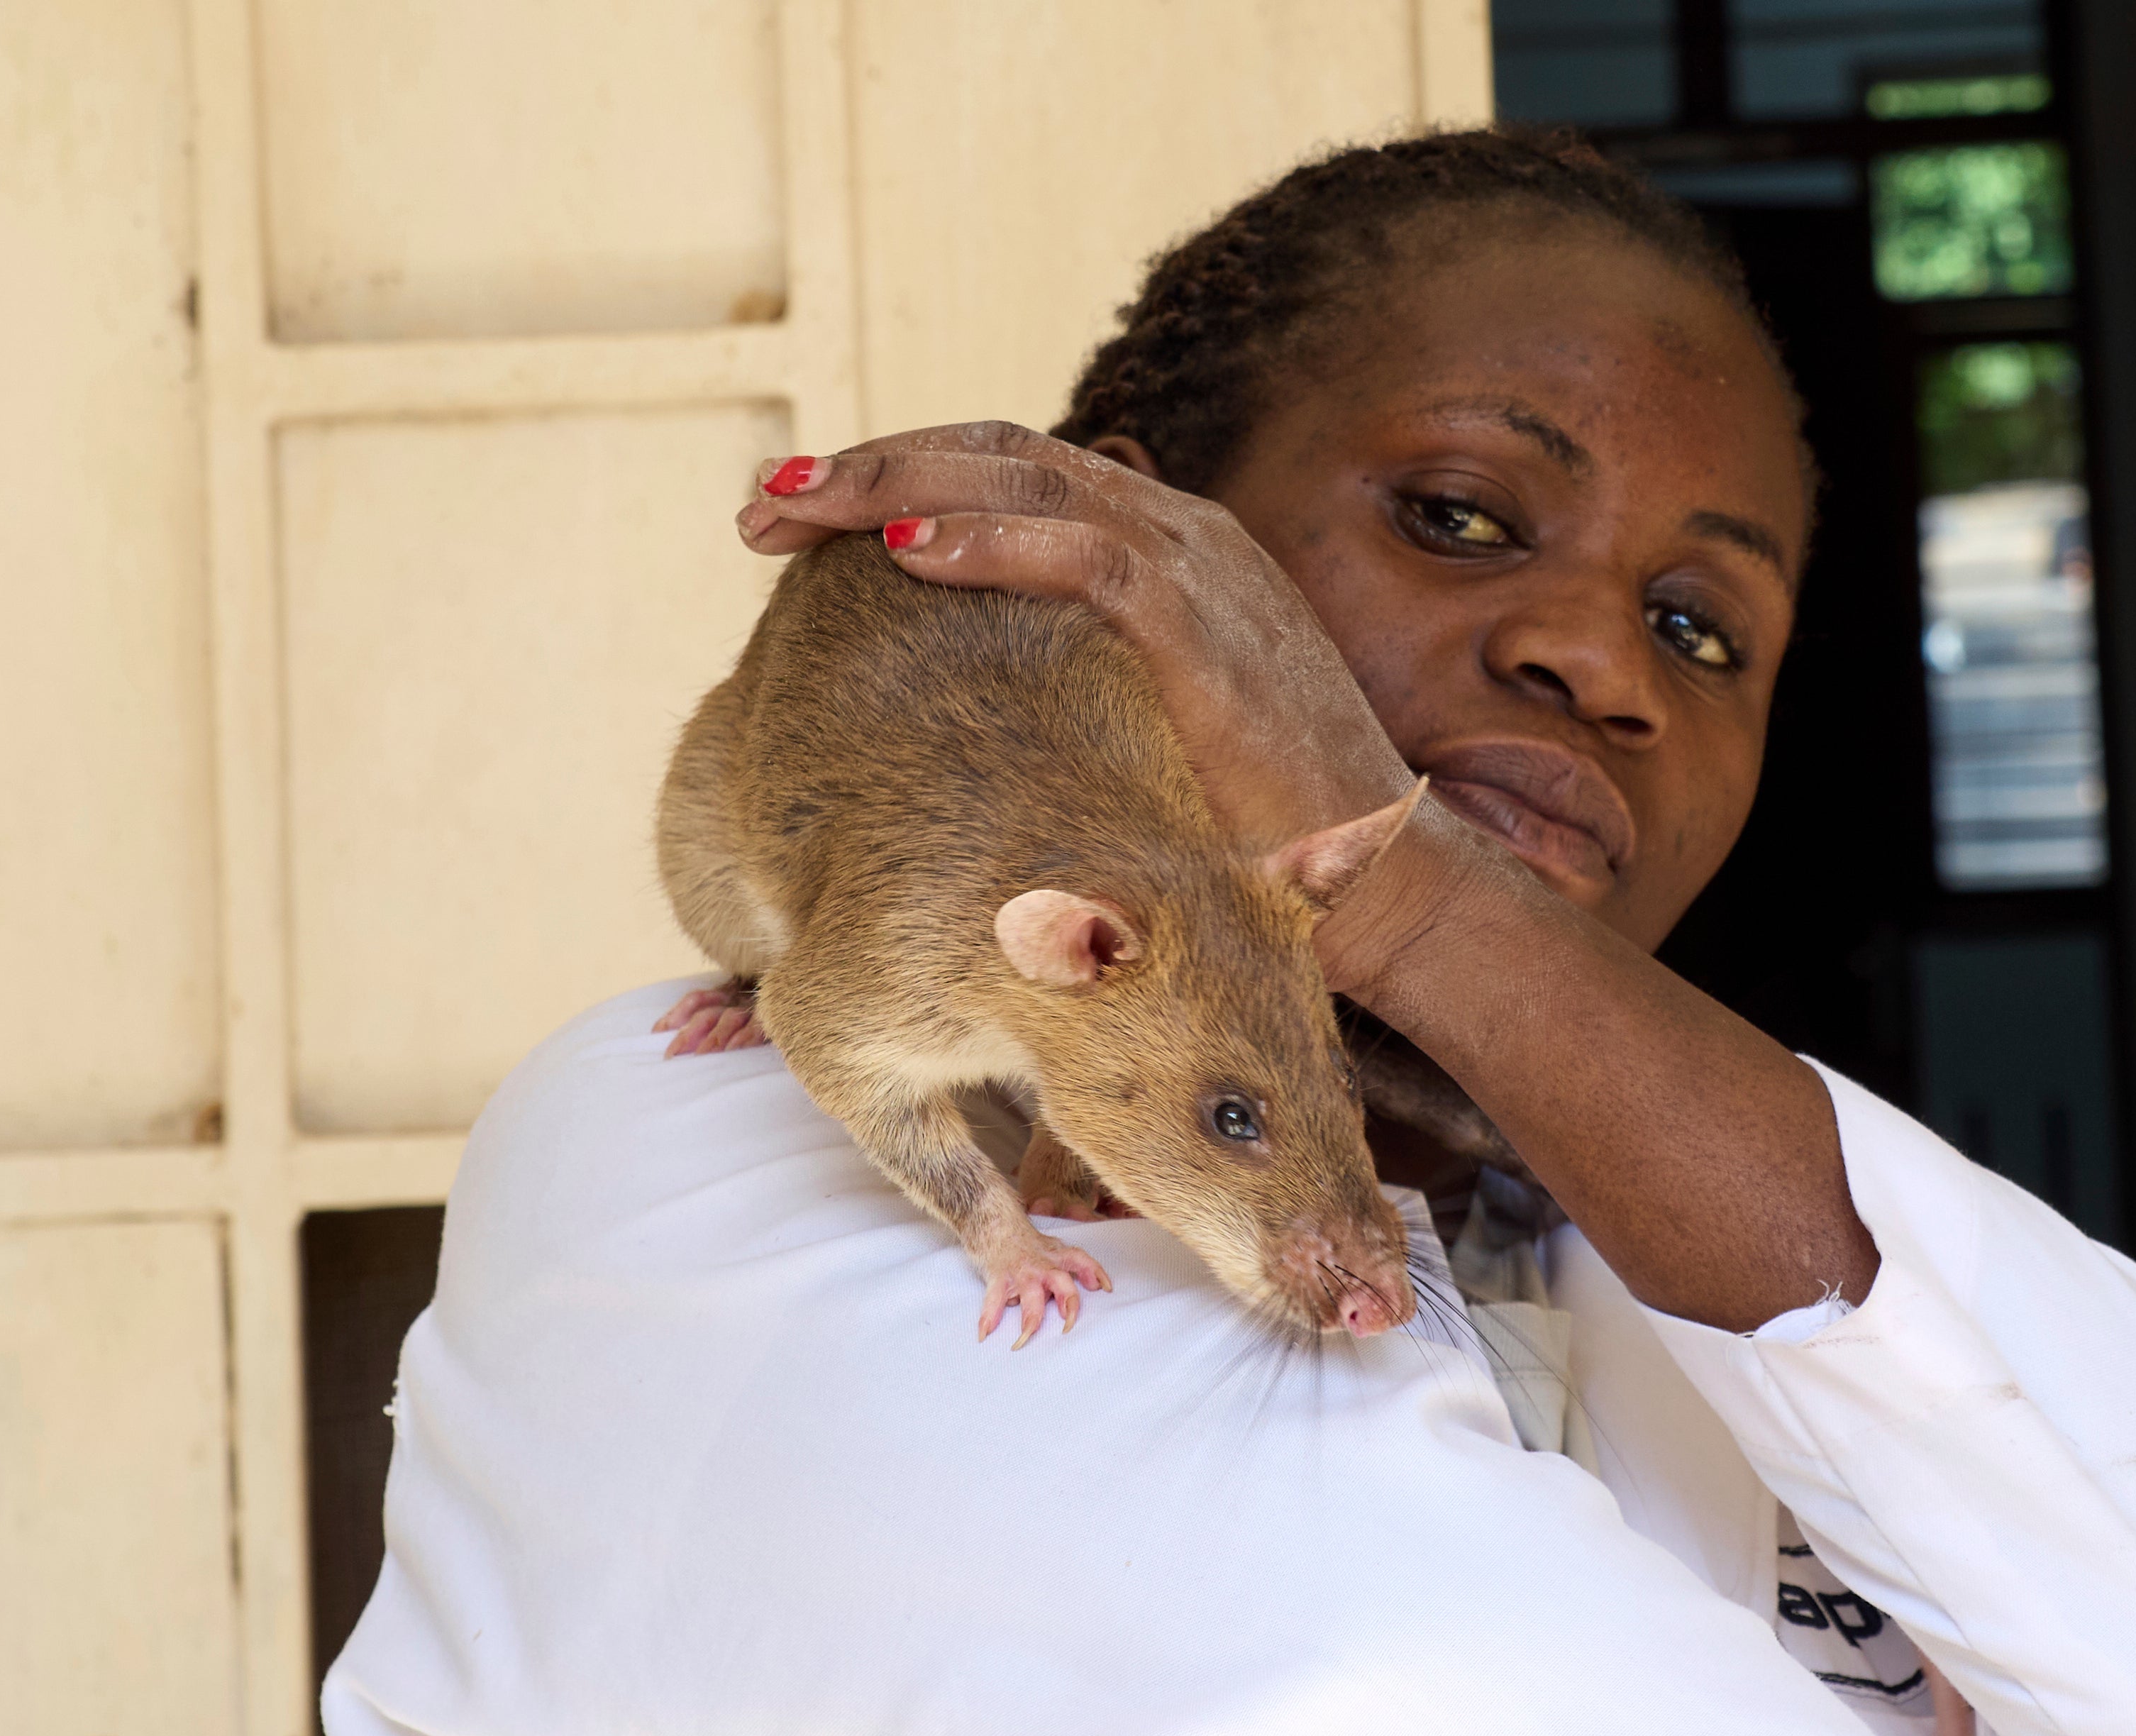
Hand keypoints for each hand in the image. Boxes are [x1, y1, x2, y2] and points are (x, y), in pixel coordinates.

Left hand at [735, 424, 1455, 979]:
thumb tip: (960, 711)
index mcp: (1159, 551)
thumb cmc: (1247, 828)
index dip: (896, 477)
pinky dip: (991, 541)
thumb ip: (1066, 689)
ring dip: (899, 485)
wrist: (1372, 881)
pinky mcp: (1205, 629)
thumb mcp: (1140, 730)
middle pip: (998, 454)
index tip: (793, 516)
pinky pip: (1085, 555)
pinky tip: (904, 555)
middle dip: (870, 465)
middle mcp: (1177, 535)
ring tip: (799, 505)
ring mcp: (1197, 570)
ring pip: (1025, 480)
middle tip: (763, 497)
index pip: (1008, 475)